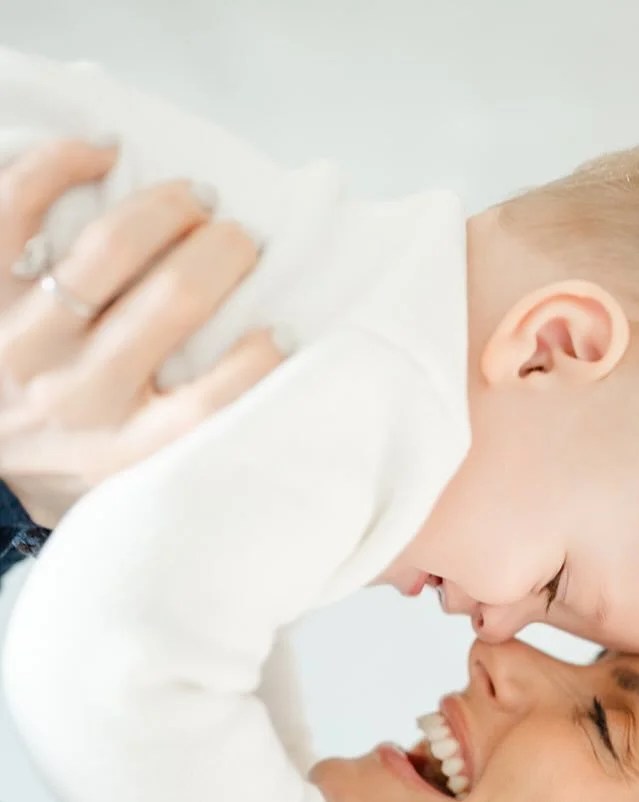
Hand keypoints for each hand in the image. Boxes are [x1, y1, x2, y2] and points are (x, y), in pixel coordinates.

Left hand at [0, 139, 286, 527]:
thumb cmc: (66, 457)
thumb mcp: (131, 479)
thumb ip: (187, 445)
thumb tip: (268, 375)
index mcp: (125, 450)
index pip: (213, 402)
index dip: (260, 357)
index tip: (281, 331)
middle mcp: (76, 395)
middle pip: (174, 301)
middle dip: (226, 252)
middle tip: (243, 240)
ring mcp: (24, 340)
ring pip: (111, 246)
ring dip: (169, 207)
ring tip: (196, 199)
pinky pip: (17, 204)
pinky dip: (61, 164)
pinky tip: (102, 154)